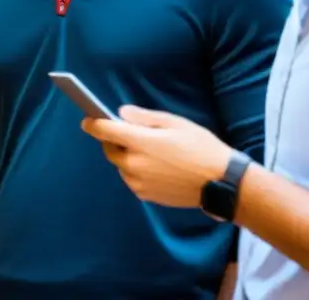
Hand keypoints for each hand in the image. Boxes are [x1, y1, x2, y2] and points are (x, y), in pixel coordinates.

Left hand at [80, 105, 232, 208]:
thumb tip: (122, 114)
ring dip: (126, 156)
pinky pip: (132, 179)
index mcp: (139, 143)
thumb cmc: (200, 147)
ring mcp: (139, 183)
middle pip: (109, 150)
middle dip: (112, 140)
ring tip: (150, 151)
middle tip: (129, 133)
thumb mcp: (174, 123)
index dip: (93, 123)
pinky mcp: (146, 195)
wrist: (220, 183)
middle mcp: (134, 164)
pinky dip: (136, 170)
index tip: (88, 119)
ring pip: (121, 165)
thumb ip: (144, 118)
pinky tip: (157, 166)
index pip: (105, 131)